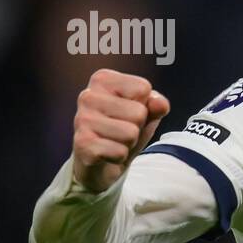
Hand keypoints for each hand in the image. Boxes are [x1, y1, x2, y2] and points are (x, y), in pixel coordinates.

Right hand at [72, 69, 170, 193]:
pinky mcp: (82, 144)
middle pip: (139, 112)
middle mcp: (88, 95)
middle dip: (137, 127)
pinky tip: (106, 154)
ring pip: (130, 133)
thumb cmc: (124, 130)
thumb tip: (160, 103)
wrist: (100, 163)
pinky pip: (119, 152)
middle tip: (121, 131)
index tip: (128, 113)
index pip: (143, 88)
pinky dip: (119, 157)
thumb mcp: (146, 113)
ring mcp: (82, 119)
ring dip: (128, 143)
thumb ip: (157, 104)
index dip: (145, 106)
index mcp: (102, 79)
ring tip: (114, 141)